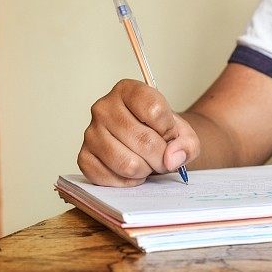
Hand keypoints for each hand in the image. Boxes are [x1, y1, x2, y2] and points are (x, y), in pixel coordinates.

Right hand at [78, 79, 199, 185]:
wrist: (149, 144)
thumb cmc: (163, 134)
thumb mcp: (184, 134)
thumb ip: (187, 143)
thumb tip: (171, 158)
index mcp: (128, 90)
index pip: (154, 110)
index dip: (169, 129)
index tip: (170, 133)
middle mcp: (104, 107)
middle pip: (143, 140)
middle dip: (161, 156)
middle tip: (163, 157)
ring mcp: (90, 132)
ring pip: (127, 163)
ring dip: (146, 170)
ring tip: (148, 162)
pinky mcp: (84, 157)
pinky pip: (111, 178)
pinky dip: (128, 181)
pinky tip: (133, 171)